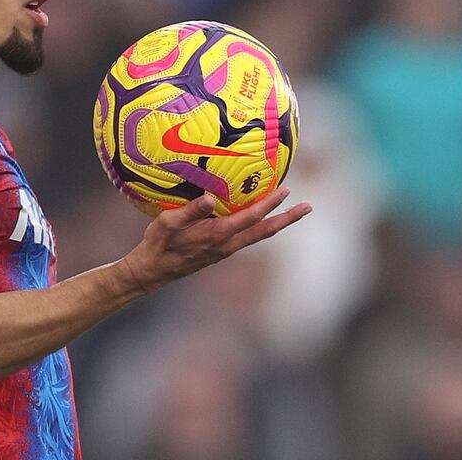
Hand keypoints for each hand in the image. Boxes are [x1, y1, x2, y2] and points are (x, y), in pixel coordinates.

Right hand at [118, 187, 311, 294]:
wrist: (152, 271)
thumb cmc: (157, 244)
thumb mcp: (167, 224)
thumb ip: (189, 211)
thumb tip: (211, 198)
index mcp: (217, 235)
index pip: (251, 217)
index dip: (270, 203)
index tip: (286, 190)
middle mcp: (227, 244)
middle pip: (265, 231)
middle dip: (287, 218)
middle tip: (308, 207)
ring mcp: (226, 250)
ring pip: (259, 235)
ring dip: (278, 223)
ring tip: (293, 212)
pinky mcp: (221, 251)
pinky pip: (249, 237)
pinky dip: (261, 226)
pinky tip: (262, 218)